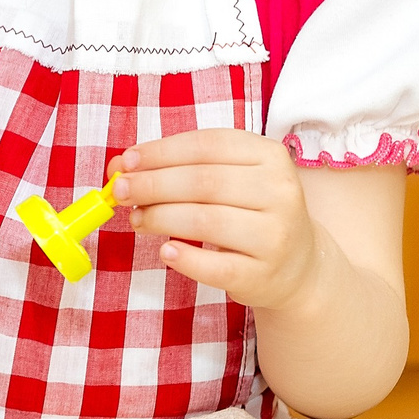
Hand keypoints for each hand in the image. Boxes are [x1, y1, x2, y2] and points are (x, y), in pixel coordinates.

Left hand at [111, 129, 316, 308]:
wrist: (298, 265)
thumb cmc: (249, 212)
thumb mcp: (227, 179)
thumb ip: (178, 167)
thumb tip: (120, 165)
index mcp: (270, 156)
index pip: (207, 145)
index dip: (160, 152)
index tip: (126, 162)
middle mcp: (280, 192)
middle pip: (203, 182)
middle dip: (153, 185)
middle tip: (119, 191)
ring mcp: (275, 235)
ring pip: (206, 221)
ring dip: (159, 218)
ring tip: (136, 219)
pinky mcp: (263, 274)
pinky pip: (216, 266)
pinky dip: (185, 258)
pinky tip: (166, 251)